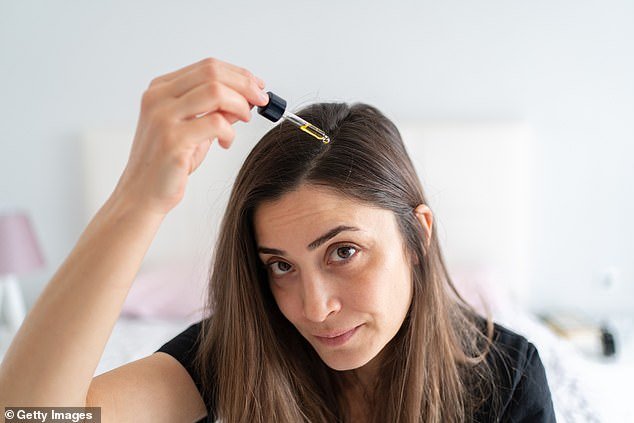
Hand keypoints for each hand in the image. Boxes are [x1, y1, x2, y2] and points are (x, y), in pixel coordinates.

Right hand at [112, 58, 267, 214]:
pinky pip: (215, 123)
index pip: (207, 67)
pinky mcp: (172, 140)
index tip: (258, 86)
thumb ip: (217, 111)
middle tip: (261, 100)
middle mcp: (158, 98)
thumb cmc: (169, 163)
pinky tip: (226, 143)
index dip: (239, 74)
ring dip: (240, 104)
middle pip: (212, 72)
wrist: (142, 194)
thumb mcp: (195, 130)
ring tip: (245, 119)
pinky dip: (229, 132)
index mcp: (160, 89)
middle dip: (245, 84)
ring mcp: (163, 117)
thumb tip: (248, 97)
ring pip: (215, 92)